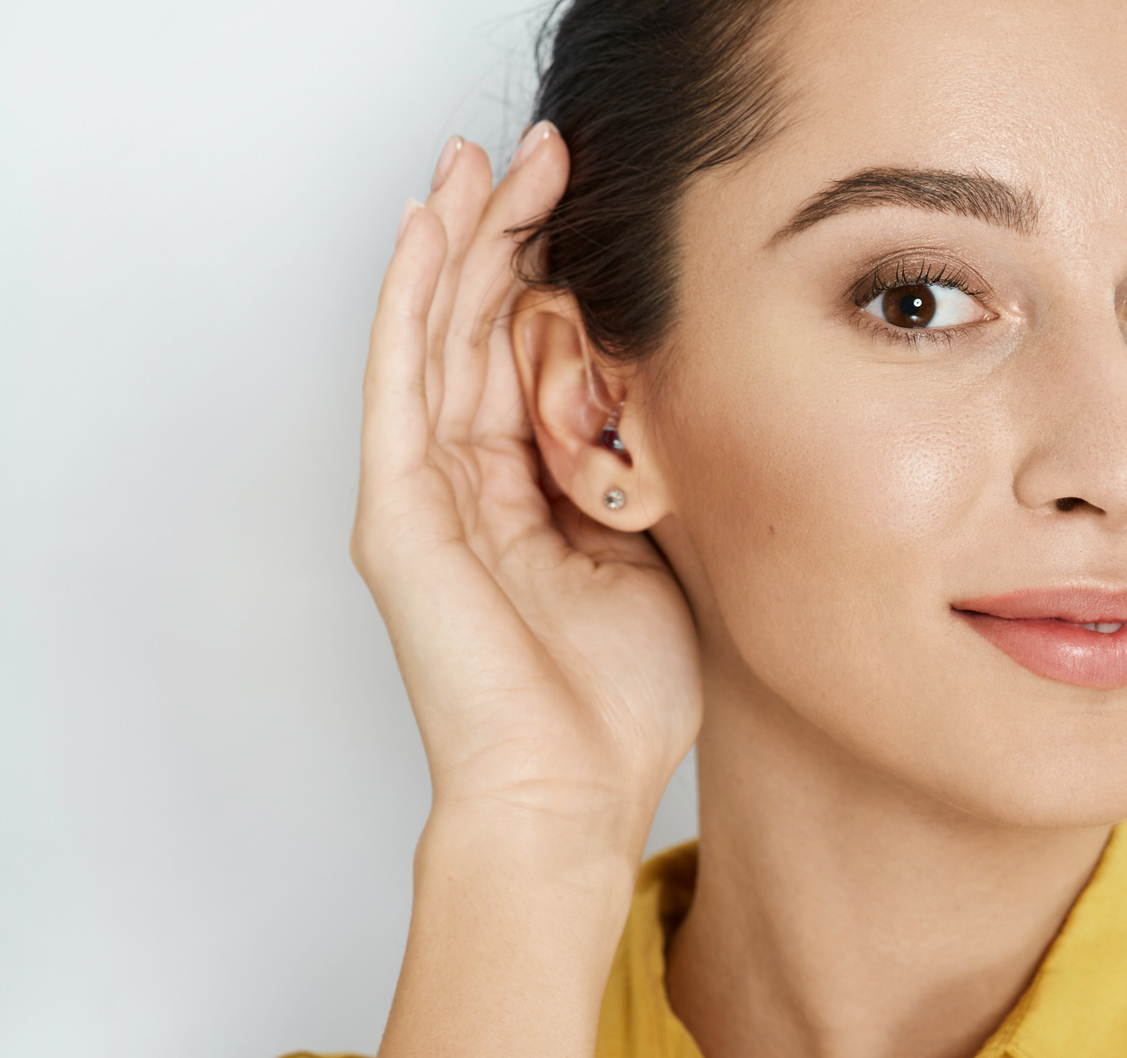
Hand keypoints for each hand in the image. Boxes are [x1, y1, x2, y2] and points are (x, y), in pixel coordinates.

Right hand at [356, 127, 699, 854]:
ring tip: (487, 161)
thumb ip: (654, 480)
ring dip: (461, 240)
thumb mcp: (663, 559)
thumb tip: (684, 401)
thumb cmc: (621, 701)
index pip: (533, 359)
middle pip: (479, 328)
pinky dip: (409, 299)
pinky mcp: (398, 512)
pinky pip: (401, 381)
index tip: (599, 208)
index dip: (558, 278)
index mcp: (531, 496)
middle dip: (510, 234)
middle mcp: (470, 485)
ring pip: (436, 335)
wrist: (571, 791)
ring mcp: (427, 495)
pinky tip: (429, 228)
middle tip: (546, 152)